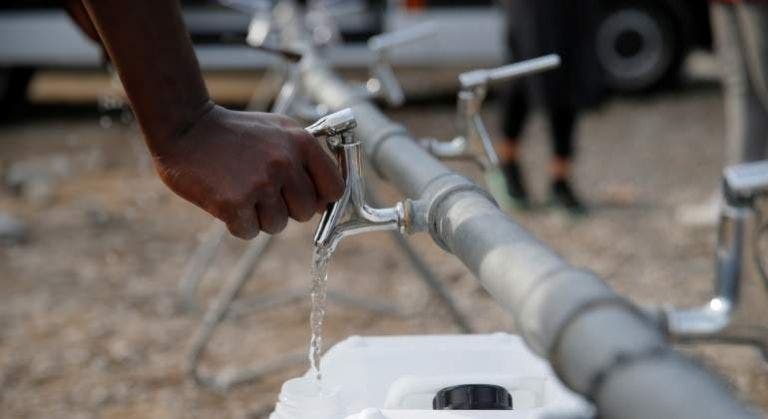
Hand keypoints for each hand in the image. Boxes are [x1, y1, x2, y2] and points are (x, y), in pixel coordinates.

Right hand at [151, 105, 343, 238]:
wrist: (185, 127)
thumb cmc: (237, 133)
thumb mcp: (279, 130)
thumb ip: (307, 159)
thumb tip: (327, 201)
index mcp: (301, 143)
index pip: (335, 189)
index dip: (323, 199)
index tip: (308, 199)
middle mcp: (284, 163)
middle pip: (306, 212)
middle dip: (287, 208)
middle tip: (263, 191)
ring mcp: (259, 184)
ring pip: (278, 225)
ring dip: (260, 217)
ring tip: (242, 190)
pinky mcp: (233, 203)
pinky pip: (250, 232)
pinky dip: (238, 223)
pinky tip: (227, 199)